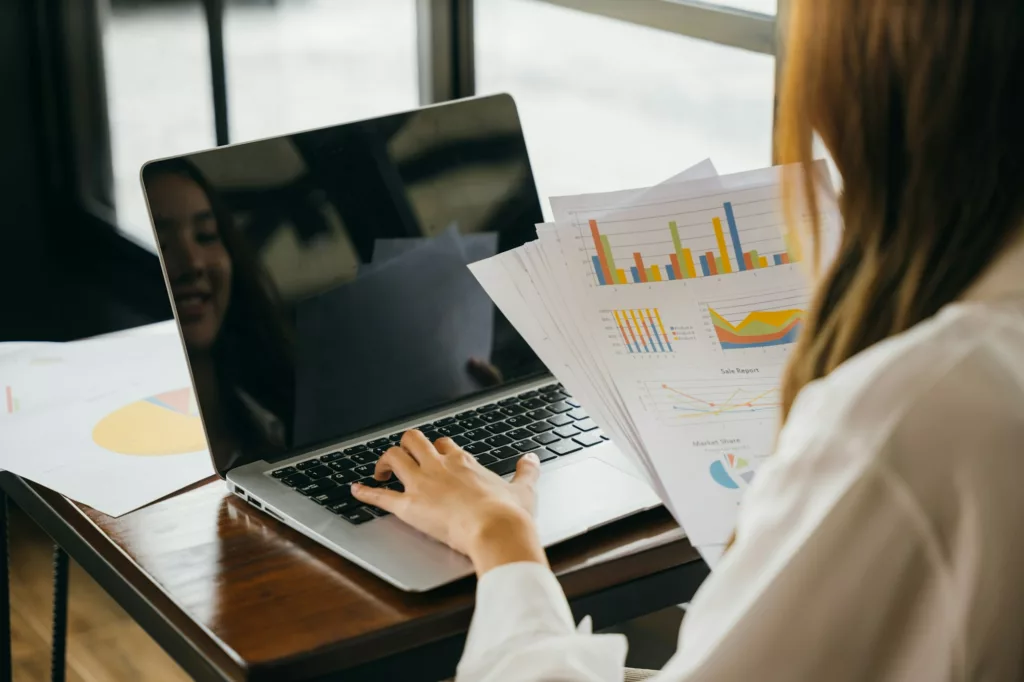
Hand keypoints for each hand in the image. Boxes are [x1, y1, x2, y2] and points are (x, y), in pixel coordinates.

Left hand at [350, 430, 547, 575]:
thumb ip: (526, 471)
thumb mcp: (523, 488)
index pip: (443, 445)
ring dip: (383, 461)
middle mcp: (440, 466)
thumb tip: (532, 459)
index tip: (435, 457)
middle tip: (403, 458)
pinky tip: (355, 490)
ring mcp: (422, 484)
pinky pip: (381, 496)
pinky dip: (365, 492)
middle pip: (413, 441)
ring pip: (394, 457)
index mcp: (464, 462)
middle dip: (405, 446)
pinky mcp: (410, 507)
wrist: (497, 531)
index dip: (436, 450)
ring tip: (380, 471)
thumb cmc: (509, 514)